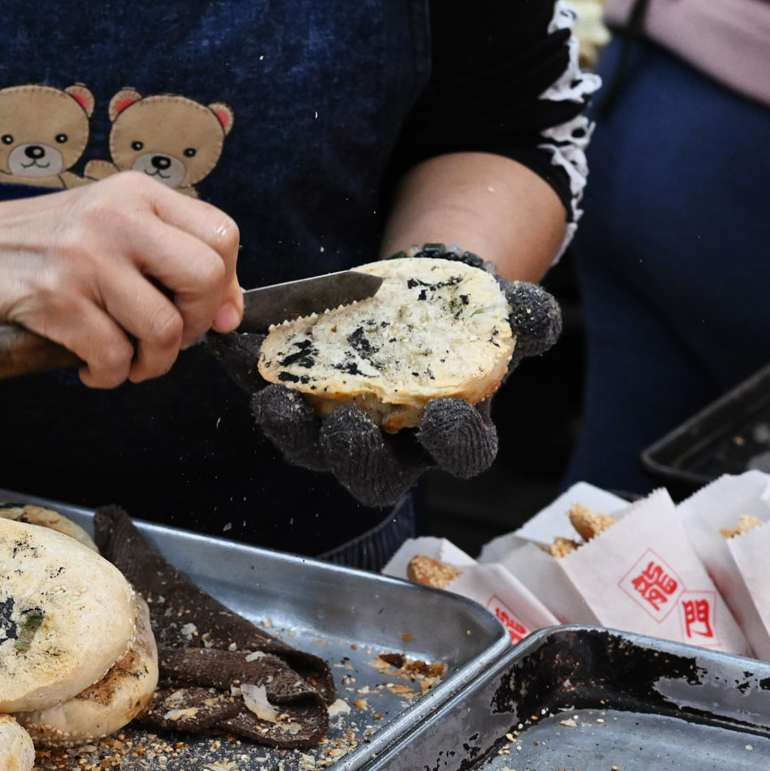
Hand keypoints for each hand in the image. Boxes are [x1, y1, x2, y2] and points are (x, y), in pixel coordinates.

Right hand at [0, 173, 243, 388]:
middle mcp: (115, 217)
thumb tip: (228, 312)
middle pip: (204, 278)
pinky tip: (89, 367)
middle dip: (193, 325)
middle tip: (163, 339)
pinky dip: (109, 376)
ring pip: (163, 328)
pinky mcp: (54, 298)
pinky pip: (113, 357)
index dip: (226, 286)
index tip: (206, 313)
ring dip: (150, 363)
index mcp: (135, 193)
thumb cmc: (37, 246)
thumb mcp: (106, 228)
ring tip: (125, 361)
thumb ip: (165, 257)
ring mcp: (84, 256)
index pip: (221, 235)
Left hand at [208, 264, 561, 506]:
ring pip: (312, 450)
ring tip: (275, 399)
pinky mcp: (297, 406)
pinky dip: (250, 377)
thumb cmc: (464, 316)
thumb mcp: (500, 312)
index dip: (453, 442)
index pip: (460, 455)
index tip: (447, 416)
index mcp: (452, 434)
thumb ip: (524, 318)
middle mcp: (393, 447)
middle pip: (372, 474)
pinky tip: (232, 349)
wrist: (414, 295)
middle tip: (347, 426)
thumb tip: (537, 314)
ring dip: (291, 429)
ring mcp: (337, 433)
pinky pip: (271, 401)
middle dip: (357, 456)